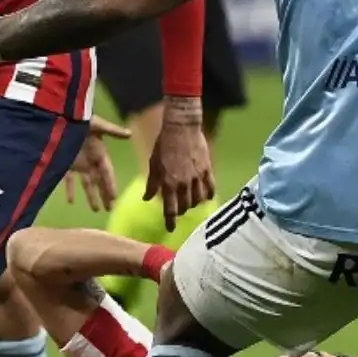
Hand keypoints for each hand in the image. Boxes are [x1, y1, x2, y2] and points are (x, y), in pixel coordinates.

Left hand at [63, 115, 130, 211]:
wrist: (59, 117)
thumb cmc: (79, 119)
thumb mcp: (96, 124)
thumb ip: (112, 131)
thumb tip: (130, 134)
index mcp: (100, 152)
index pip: (107, 172)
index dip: (111, 185)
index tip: (114, 198)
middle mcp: (91, 161)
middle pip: (99, 181)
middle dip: (105, 194)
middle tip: (110, 209)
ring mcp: (78, 164)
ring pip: (87, 183)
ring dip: (91, 196)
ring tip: (96, 210)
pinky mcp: (66, 164)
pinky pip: (69, 180)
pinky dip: (70, 190)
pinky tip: (70, 202)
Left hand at [145, 97, 213, 230]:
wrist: (182, 127)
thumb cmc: (163, 144)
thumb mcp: (153, 164)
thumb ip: (152, 183)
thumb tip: (147, 199)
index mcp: (168, 183)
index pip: (170, 209)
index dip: (170, 221)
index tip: (170, 229)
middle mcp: (183, 183)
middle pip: (185, 207)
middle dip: (181, 211)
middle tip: (178, 210)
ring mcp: (197, 177)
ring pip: (198, 200)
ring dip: (193, 204)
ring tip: (190, 202)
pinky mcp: (207, 169)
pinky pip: (210, 187)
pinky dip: (208, 195)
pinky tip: (205, 196)